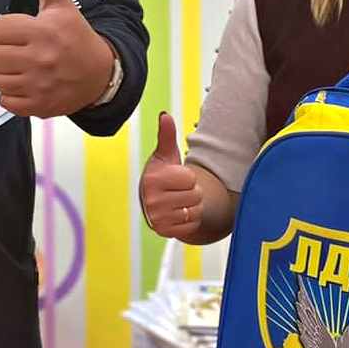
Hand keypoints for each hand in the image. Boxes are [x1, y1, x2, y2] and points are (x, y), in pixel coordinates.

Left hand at [0, 0, 115, 116]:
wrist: (101, 74)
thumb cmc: (75, 36)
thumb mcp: (61, 4)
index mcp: (43, 31)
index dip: (1, 30)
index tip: (14, 32)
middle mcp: (40, 59)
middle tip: (14, 50)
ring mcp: (39, 85)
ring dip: (2, 74)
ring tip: (18, 67)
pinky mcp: (39, 106)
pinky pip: (5, 102)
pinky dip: (10, 95)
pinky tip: (24, 84)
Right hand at [138, 112, 203, 237]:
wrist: (153, 200)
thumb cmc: (162, 175)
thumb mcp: (165, 155)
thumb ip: (167, 135)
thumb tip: (165, 116)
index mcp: (152, 179)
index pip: (190, 178)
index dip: (188, 176)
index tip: (176, 178)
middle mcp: (152, 200)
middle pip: (196, 195)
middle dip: (192, 192)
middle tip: (178, 190)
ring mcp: (158, 218)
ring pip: (196, 210)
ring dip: (192, 206)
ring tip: (179, 200)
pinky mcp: (165, 231)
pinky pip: (192, 225)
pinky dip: (190, 220)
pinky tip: (178, 212)